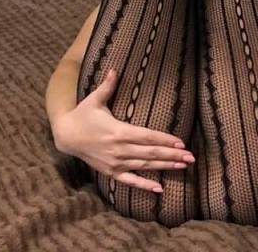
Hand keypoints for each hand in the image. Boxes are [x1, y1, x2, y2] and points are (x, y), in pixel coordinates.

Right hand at [51, 68, 194, 192]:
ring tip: (182, 167)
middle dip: (172, 155)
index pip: (147, 136)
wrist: (66, 135)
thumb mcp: (94, 99)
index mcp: (118, 131)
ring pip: (145, 166)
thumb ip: (108, 85)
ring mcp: (115, 162)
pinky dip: (145, 186)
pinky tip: (159, 189)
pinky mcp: (110, 172)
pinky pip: (130, 180)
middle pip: (151, 153)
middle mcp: (119, 149)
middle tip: (191, 157)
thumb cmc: (82, 114)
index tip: (181, 142)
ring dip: (164, 166)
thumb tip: (115, 68)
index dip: (165, 140)